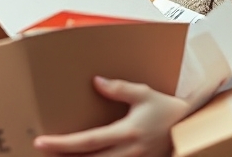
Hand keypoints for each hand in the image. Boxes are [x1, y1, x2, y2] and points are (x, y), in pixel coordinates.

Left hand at [34, 77, 190, 156]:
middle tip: (40, 151)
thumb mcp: (144, 94)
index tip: (41, 141)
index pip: (87, 141)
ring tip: (56, 156)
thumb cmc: (168, 110)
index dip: (62, 144)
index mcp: (127, 133)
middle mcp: (128, 152)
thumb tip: (97, 82)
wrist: (191, 128)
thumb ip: (119, 88)